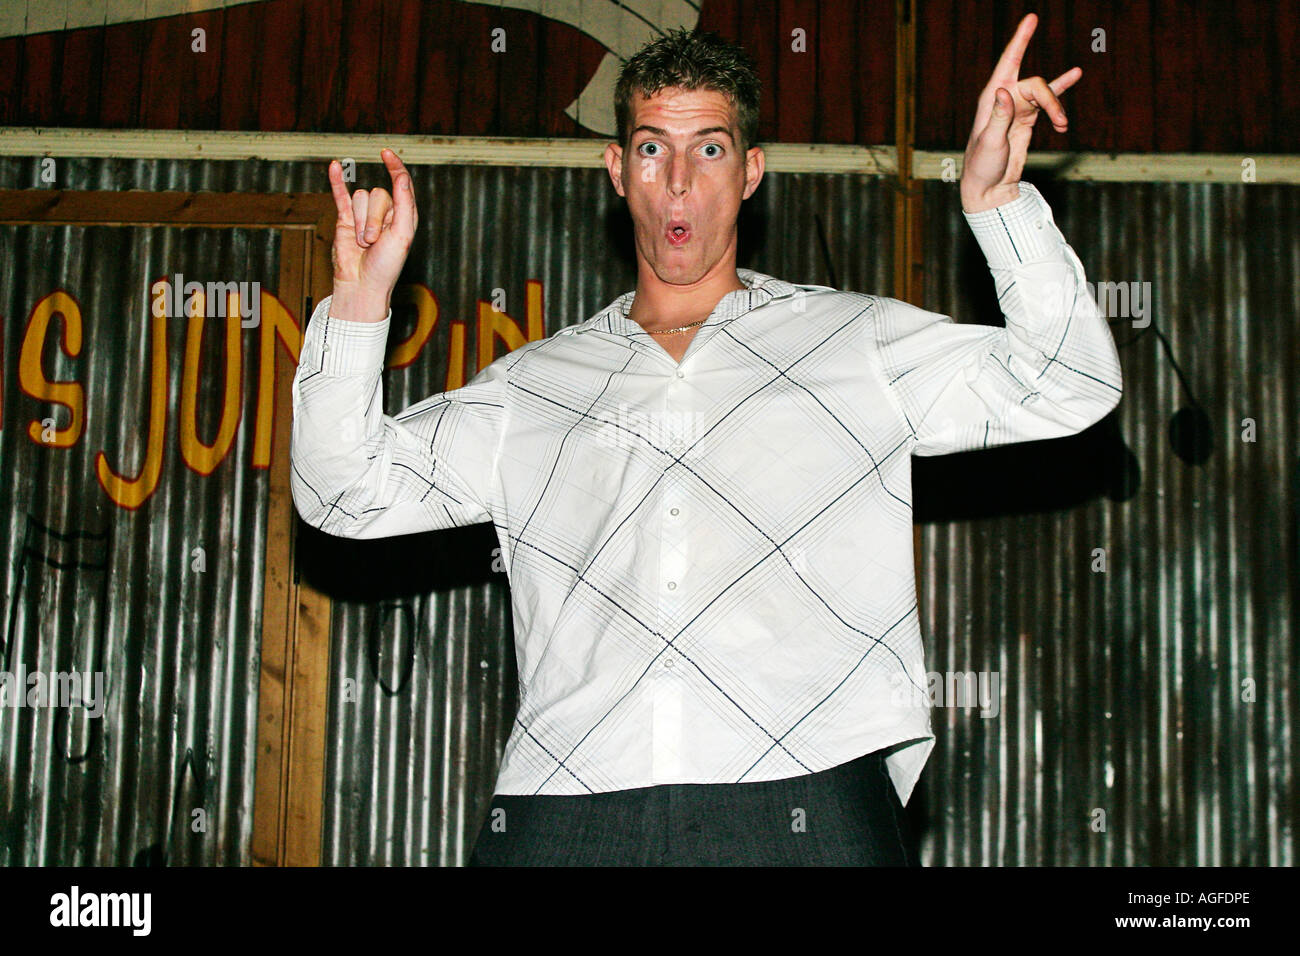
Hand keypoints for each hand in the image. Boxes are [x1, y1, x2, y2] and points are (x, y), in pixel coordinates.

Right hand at [327, 148, 418, 321]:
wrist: (361, 284)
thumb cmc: (386, 265)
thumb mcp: (402, 235)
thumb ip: (404, 205)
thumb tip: (401, 176)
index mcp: (405, 215)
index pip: (401, 183)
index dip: (395, 167)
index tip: (386, 153)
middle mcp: (385, 212)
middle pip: (376, 194)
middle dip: (373, 219)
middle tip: (374, 241)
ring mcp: (364, 215)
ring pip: (359, 198)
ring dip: (360, 222)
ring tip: (363, 243)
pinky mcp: (345, 219)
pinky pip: (341, 195)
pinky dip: (337, 182)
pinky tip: (335, 166)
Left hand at [960, 13, 1079, 212]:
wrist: (988, 188)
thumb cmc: (982, 166)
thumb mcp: (989, 142)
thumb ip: (1000, 117)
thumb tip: (1005, 91)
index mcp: (991, 99)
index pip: (1008, 62)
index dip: (1020, 39)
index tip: (1032, 17)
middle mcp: (1004, 98)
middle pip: (1036, 84)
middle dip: (1052, 100)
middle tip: (1061, 122)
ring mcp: (1017, 107)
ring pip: (1045, 94)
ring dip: (1057, 107)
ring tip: (1064, 125)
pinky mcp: (1027, 119)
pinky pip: (1047, 100)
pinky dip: (1060, 91)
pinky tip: (1074, 75)